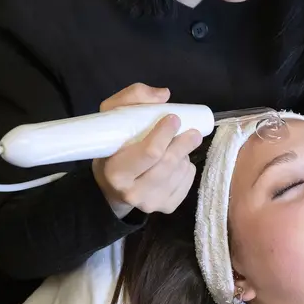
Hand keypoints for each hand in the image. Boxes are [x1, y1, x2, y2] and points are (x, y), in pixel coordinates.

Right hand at [92, 84, 201, 218]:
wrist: (111, 186)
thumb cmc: (112, 146)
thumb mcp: (111, 117)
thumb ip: (133, 97)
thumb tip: (164, 95)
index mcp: (116, 172)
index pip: (151, 153)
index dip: (165, 133)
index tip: (174, 118)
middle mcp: (133, 193)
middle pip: (170, 163)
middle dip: (184, 143)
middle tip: (192, 131)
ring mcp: (151, 203)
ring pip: (181, 171)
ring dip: (185, 154)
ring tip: (177, 146)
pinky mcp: (167, 207)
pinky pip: (188, 181)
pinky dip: (187, 167)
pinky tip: (177, 162)